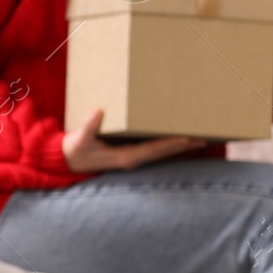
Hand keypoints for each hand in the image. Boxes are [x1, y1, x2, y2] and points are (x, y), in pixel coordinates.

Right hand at [61, 108, 206, 172]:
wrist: (68, 161)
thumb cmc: (74, 150)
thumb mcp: (79, 139)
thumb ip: (89, 126)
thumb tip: (98, 111)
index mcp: (125, 157)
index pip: (154, 150)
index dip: (171, 144)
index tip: (188, 138)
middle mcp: (134, 159)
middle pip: (165, 152)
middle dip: (184, 145)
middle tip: (205, 136)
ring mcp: (133, 157)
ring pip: (162, 151)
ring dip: (180, 145)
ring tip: (200, 137)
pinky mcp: (131, 153)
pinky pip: (154, 148)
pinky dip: (168, 143)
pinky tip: (178, 137)